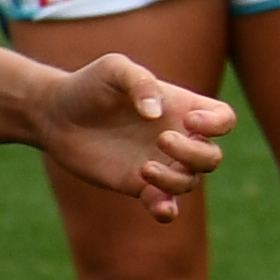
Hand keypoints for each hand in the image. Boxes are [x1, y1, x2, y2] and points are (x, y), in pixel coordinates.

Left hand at [31, 53, 236, 220]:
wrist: (56, 115)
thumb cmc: (89, 85)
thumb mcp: (114, 69)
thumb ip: (140, 82)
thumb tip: (157, 114)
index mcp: (182, 108)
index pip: (223, 120)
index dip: (217, 124)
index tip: (189, 120)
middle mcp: (177, 137)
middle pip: (211, 156)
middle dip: (194, 153)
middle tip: (161, 139)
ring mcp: (160, 163)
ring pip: (190, 181)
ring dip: (175, 179)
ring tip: (144, 168)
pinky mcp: (138, 185)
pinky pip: (165, 204)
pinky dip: (168, 210)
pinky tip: (160, 208)